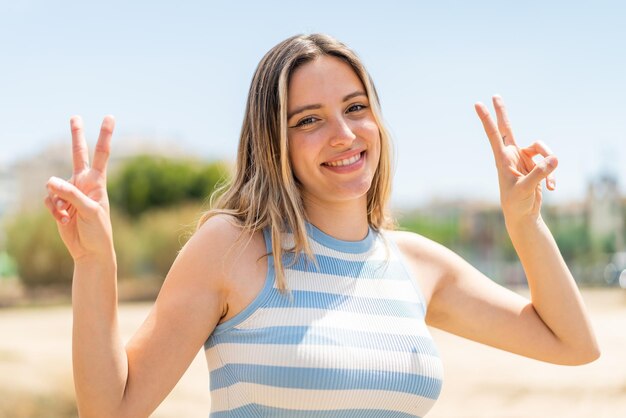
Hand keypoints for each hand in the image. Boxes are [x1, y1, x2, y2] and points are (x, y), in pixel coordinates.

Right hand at [44, 116, 115, 261]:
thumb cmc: (98, 231)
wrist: (90, 251)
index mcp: (97, 182)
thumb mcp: (89, 211)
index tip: (109, 117)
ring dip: (57, 200)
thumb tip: (50, 181)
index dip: (104, 135)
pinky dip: (53, 209)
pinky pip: (49, 200)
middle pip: (78, 154)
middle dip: (76, 136)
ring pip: (54, 185)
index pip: (101, 154)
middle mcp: (84, 183)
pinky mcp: (59, 204)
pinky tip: (62, 219)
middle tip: (75, 116)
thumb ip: (71, 194)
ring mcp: (70, 193)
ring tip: (68, 215)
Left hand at [475, 96, 557, 225]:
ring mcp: (524, 159)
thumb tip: (554, 158)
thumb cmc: (517, 203)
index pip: (493, 134)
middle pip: (508, 128)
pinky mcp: (536, 165)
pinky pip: (549, 162)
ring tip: (549, 183)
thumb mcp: (527, 189)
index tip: (477, 104)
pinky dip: (552, 175)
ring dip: (549, 163)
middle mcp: (512, 155)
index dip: (487, 119)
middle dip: (503, 112)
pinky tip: (551, 189)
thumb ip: (539, 173)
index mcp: (503, 159)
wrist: (523, 215)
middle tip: (495, 95)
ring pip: (542, 148)